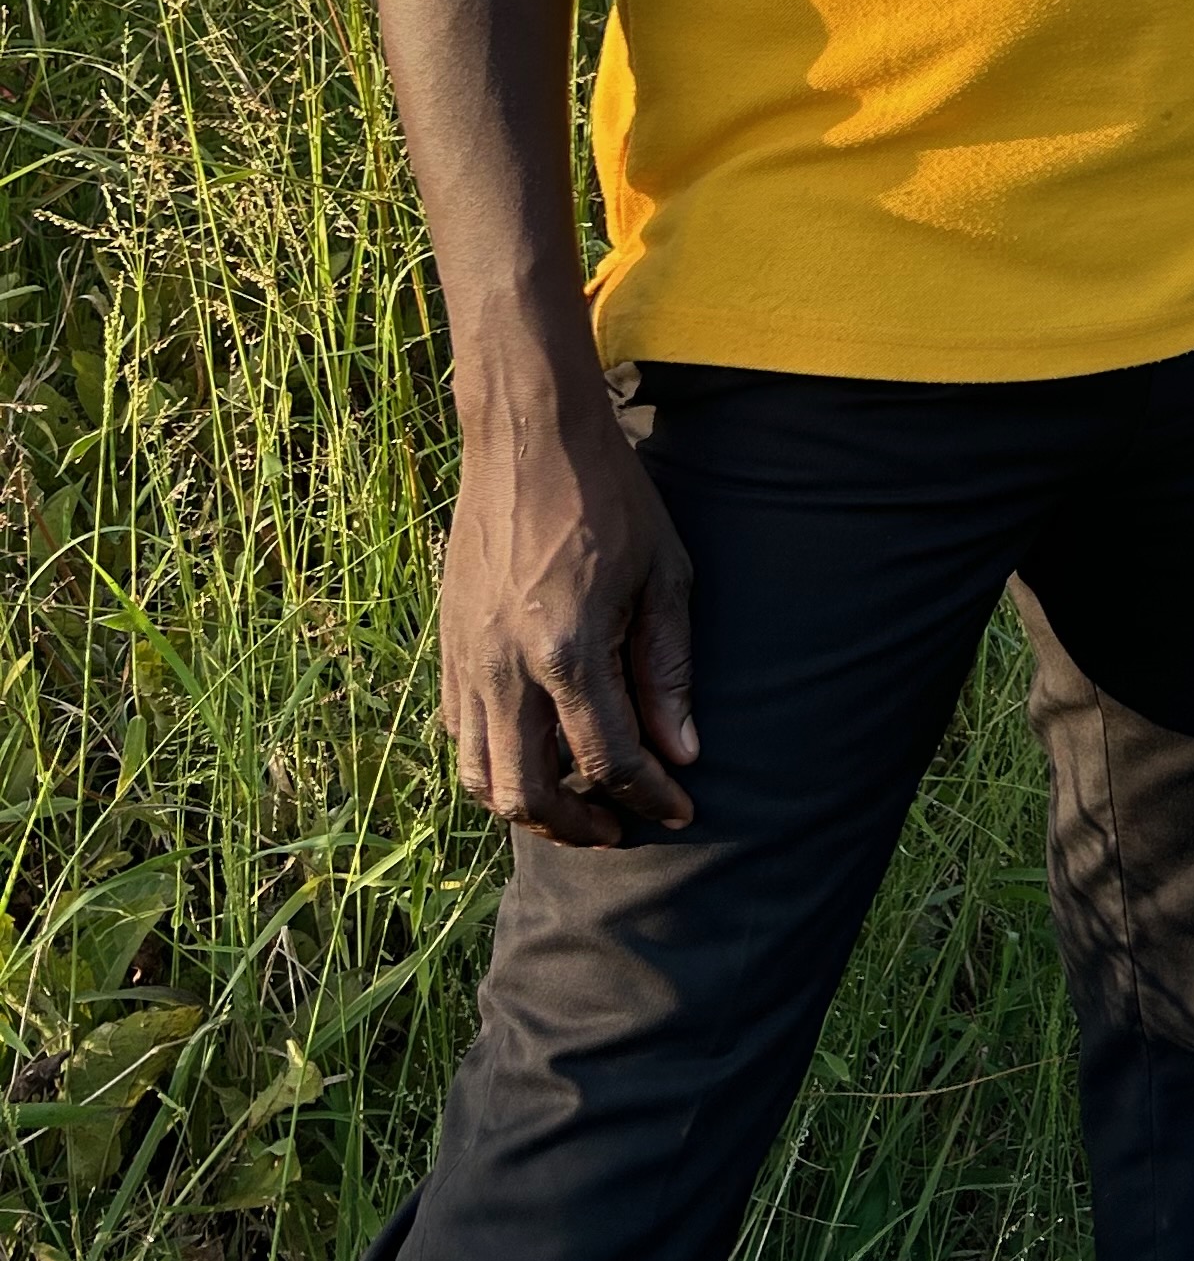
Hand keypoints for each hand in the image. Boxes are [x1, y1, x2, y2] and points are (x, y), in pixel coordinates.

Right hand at [440, 399, 697, 844]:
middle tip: (622, 825)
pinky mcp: (444, 644)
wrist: (529, 435)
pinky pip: (457, 731)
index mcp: (566, 650)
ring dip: (528, 805)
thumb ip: (667, 671)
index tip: (679, 807)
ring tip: (577, 802)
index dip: (650, 796)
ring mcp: (464, 658)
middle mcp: (503, 667)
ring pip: (477, 776)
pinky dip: (493, 761)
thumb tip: (682, 752)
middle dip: (580, 826)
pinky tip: (534, 749)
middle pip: (526, 795)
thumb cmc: (610, 496)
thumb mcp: (663, 576)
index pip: (608, 761)